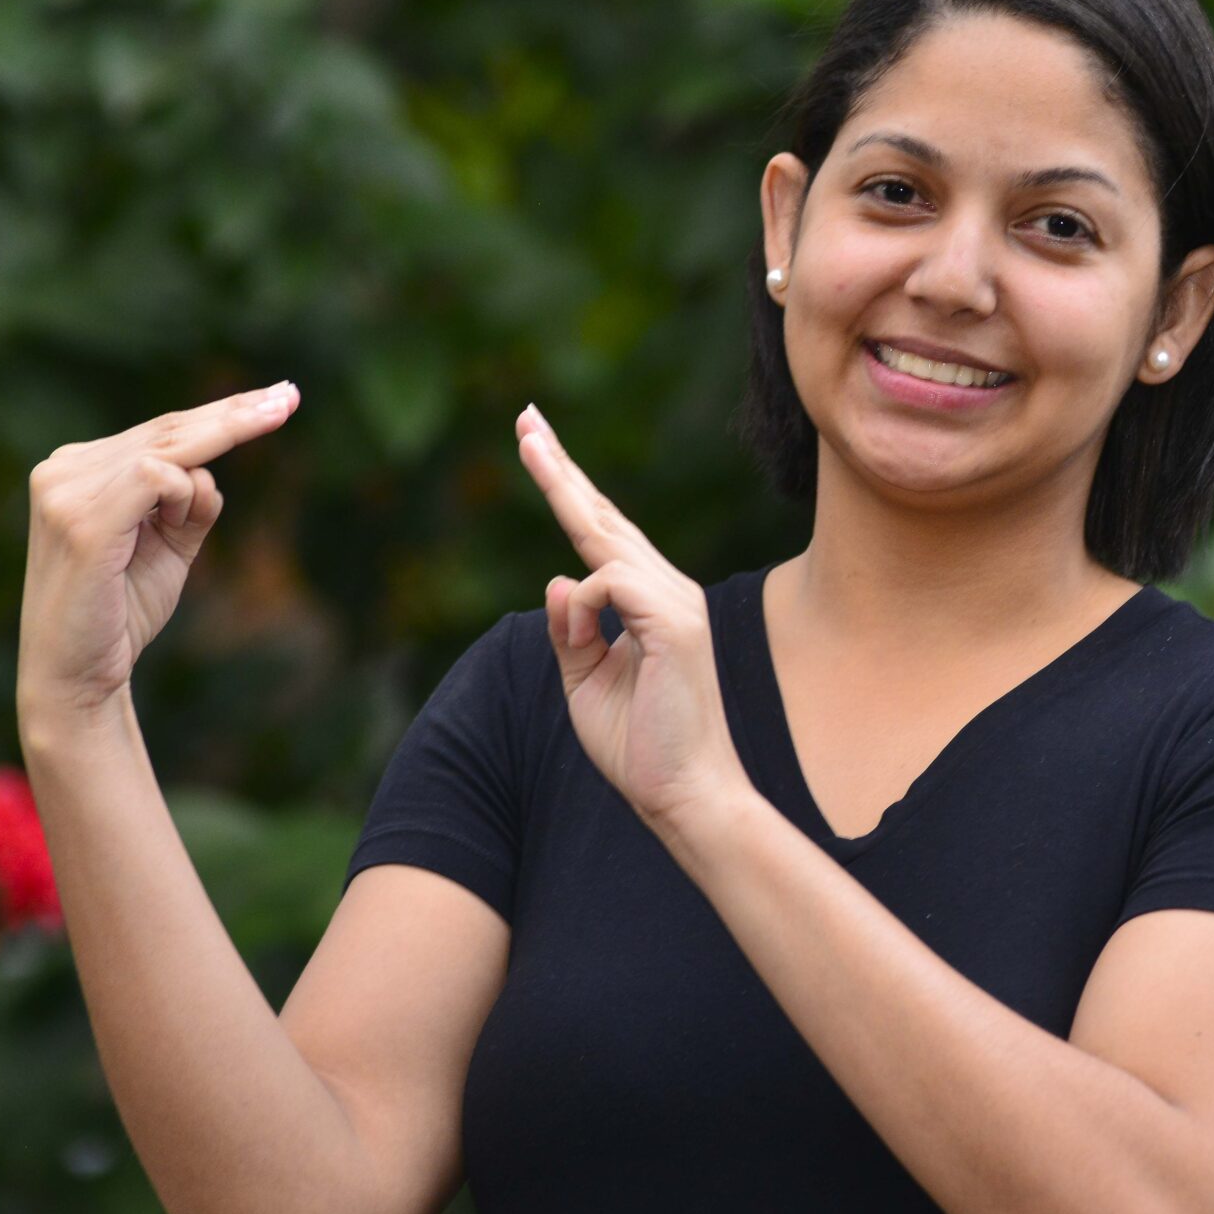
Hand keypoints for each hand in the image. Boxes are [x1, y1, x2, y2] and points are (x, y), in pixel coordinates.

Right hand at [18, 380, 298, 722]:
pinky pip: (152, 477)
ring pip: (167, 449)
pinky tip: (178, 522)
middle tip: (290, 396)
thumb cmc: (121, 611)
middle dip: (236, 413)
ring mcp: (66, 491)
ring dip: (204, 481)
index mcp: (79, 470)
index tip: (280, 399)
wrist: (78, 674)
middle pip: (168, 429)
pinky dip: (183, 495)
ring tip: (205, 509)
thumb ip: (190, 505)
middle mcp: (64, 470)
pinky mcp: (81, 520)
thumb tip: (210, 477)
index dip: (222, 413)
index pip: (162, 432)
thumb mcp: (169, 547)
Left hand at [515, 402, 750, 831]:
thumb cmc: (641, 748)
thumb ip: (570, 633)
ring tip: (529, 442)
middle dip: (561, 465)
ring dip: (562, 492)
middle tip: (525, 417)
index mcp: (650, 605)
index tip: (537, 446)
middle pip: (604, 517)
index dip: (569, 491)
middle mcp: (668, 592)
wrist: (687, 796)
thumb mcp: (585, 684)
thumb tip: (557, 579)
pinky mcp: (675, 623)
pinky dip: (583, 606)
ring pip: (605, 538)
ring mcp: (676, 604)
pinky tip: (583, 636)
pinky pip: (609, 584)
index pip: (603, 538)